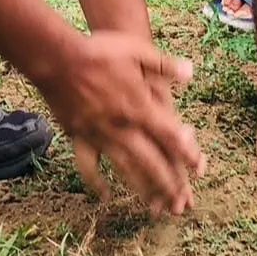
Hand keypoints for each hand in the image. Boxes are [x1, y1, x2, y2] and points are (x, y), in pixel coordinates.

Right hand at [35, 31, 205, 215]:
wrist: (57, 58)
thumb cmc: (98, 51)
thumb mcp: (136, 50)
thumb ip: (163, 64)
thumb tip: (190, 72)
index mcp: (139, 106)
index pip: (169, 135)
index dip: (186, 152)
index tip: (199, 168)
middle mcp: (122, 126)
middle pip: (151, 160)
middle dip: (168, 182)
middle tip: (182, 202)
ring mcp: (100, 134)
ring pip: (125, 168)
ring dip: (142, 187)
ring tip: (154, 205)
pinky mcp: (80, 136)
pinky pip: (90, 165)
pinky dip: (97, 182)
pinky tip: (104, 195)